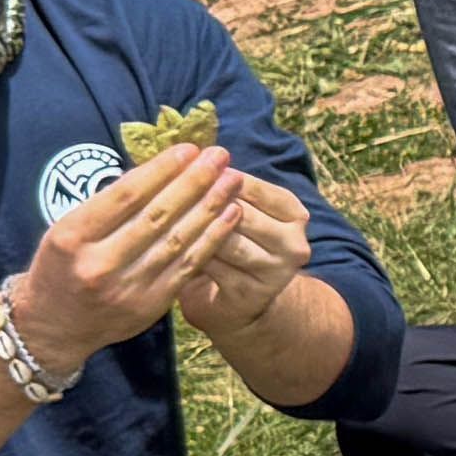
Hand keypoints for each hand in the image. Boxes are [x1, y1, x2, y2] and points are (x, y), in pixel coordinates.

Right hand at [9, 140, 243, 370]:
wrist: (55, 324)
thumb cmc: (61, 265)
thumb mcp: (67, 229)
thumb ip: (108, 204)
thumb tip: (161, 168)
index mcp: (71, 237)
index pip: (125, 196)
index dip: (162, 170)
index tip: (189, 149)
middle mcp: (99, 264)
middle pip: (156, 216)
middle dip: (194, 182)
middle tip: (220, 156)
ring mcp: (126, 288)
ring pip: (177, 240)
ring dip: (210, 207)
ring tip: (232, 180)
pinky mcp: (150, 305)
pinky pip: (188, 266)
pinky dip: (212, 238)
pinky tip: (231, 215)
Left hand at [165, 166, 315, 336]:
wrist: (242, 301)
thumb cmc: (234, 244)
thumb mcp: (239, 210)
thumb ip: (224, 185)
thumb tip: (195, 154)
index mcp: (294, 212)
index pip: (250, 186)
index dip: (212, 175)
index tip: (179, 166)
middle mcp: (294, 242)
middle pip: (239, 212)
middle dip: (200, 200)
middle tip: (162, 191)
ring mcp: (275, 272)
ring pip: (225, 240)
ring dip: (191, 227)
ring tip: (161, 216)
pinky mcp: (250, 295)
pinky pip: (211, 266)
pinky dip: (185, 253)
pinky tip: (164, 244)